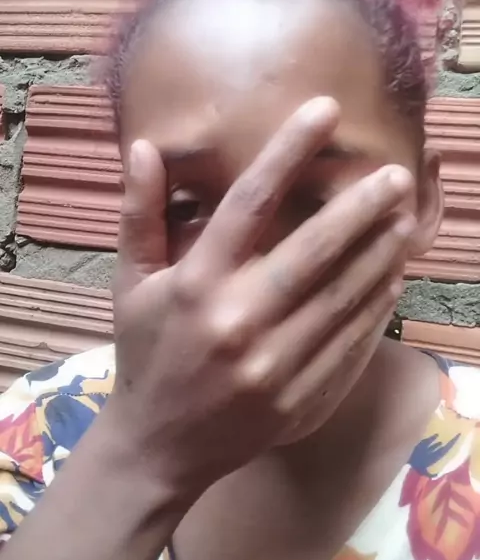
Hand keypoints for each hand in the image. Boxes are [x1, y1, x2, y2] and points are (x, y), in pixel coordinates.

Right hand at [111, 98, 413, 502]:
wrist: (158, 448)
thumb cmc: (145, 356)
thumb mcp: (131, 285)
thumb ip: (140, 214)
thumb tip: (144, 147)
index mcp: (195, 284)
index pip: (248, 203)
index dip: (288, 151)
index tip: (324, 111)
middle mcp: (237, 320)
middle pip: (313, 251)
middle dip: (361, 207)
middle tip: (397, 175)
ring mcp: (273, 365)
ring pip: (342, 298)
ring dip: (380, 255)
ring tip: (406, 220)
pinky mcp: (298, 399)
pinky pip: (348, 346)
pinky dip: (375, 311)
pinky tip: (391, 281)